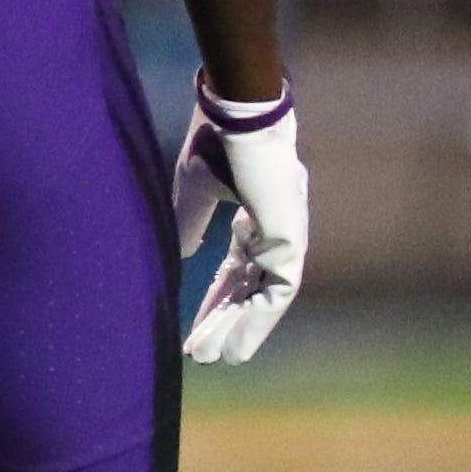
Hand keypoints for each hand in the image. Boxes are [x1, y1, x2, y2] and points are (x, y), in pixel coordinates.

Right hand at [178, 80, 306, 363]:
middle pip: (251, 287)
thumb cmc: (215, 141)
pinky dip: (258, 317)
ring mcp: (287, 234)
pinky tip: (236, 338)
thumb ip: (189, 224)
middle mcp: (276, 229)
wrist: (240, 113)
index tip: (194, 328)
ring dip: (242, 328)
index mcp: (255, 216)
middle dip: (226, 321)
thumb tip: (180, 255)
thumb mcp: (193, 191)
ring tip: (218, 358)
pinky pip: (278, 289)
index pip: (237, 269)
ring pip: (266, 295)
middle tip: (202, 354)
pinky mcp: (290, 237)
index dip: (216, 299)